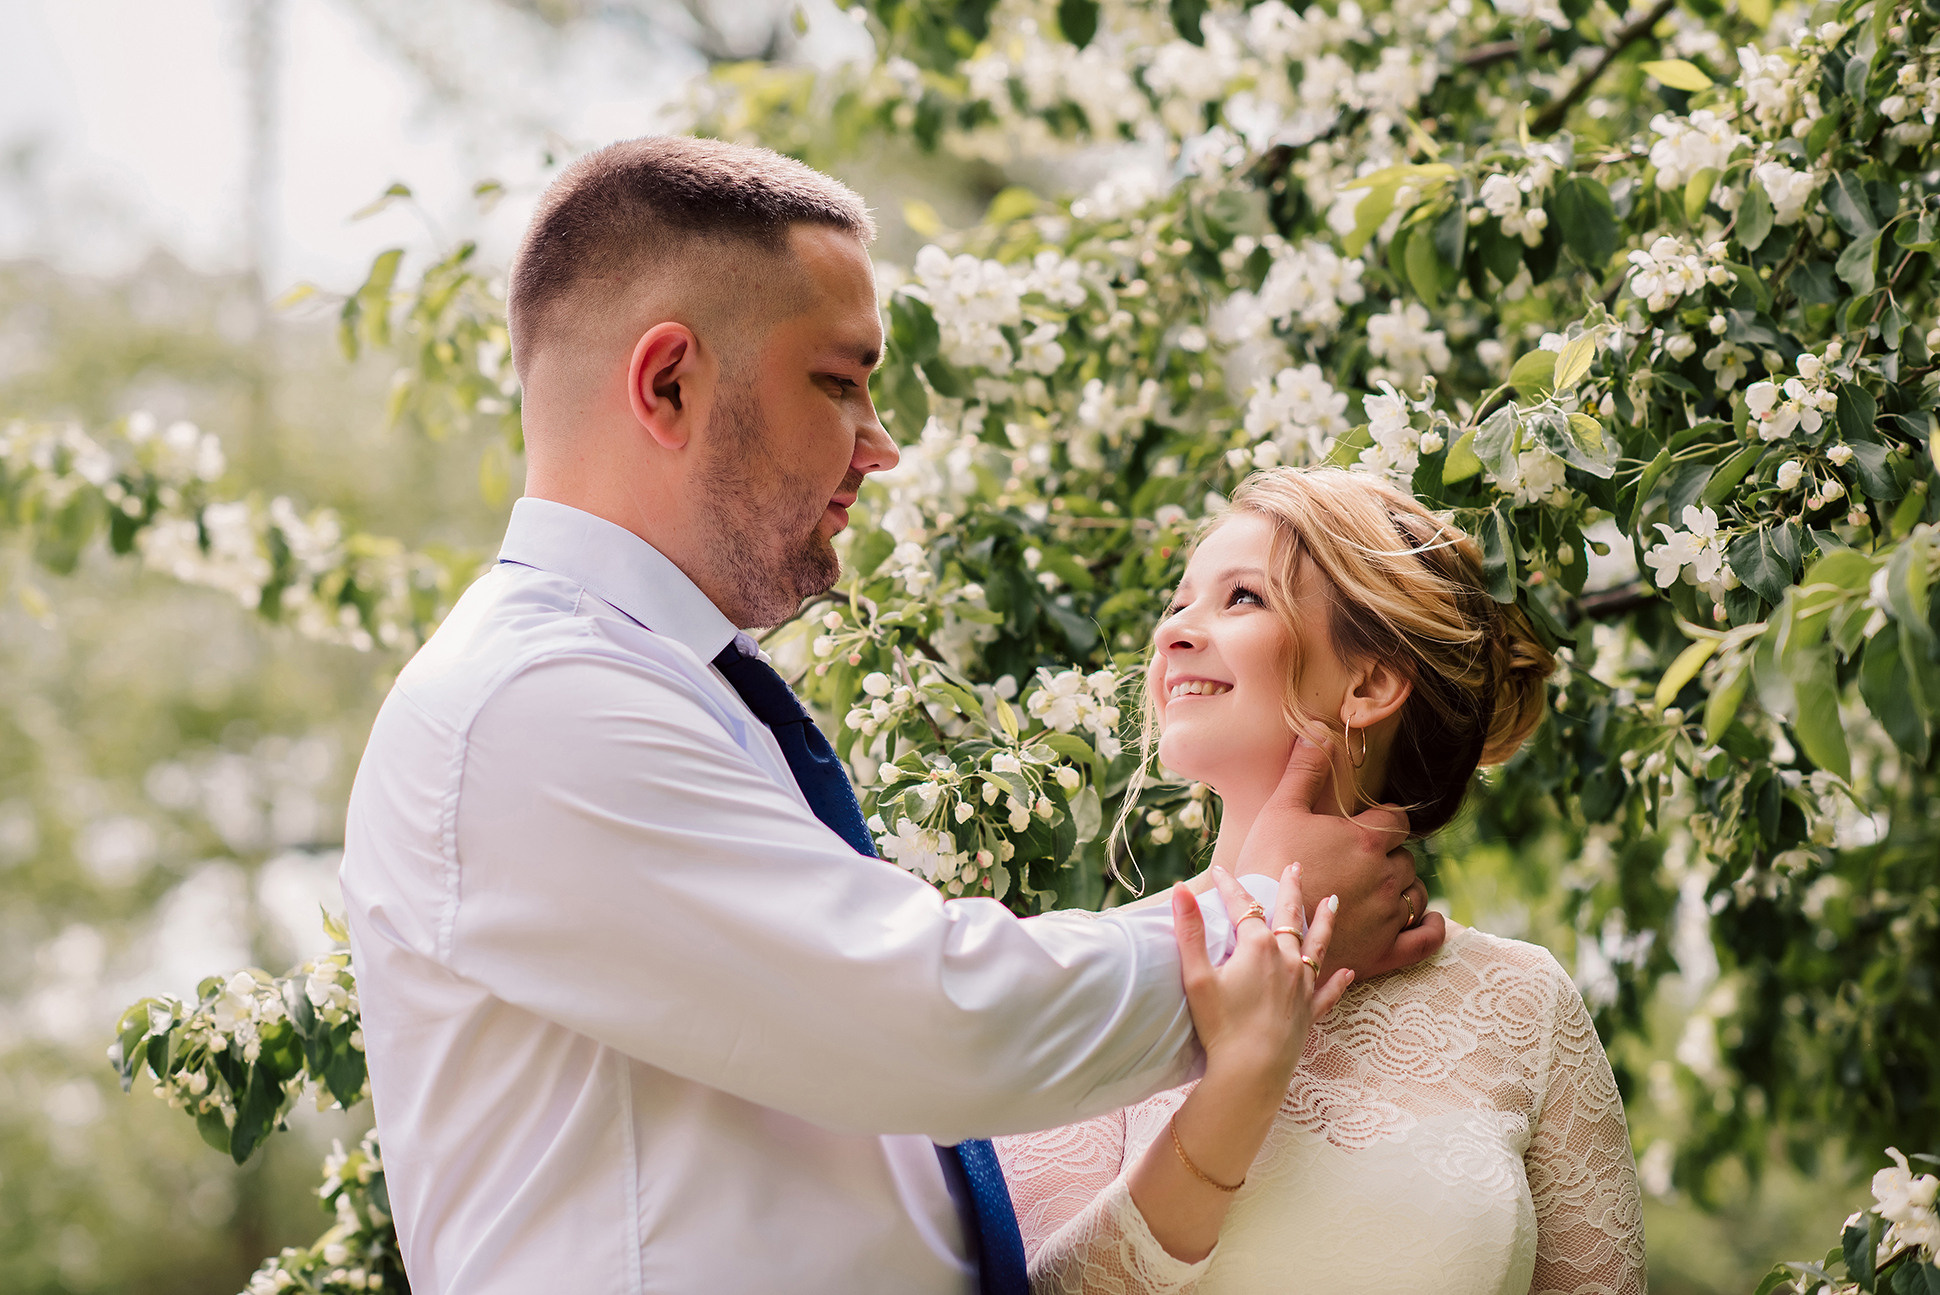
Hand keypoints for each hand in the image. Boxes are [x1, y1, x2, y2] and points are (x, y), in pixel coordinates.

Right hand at [1171, 866, 1353, 1094]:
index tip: (1219, 870)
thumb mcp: (1197, 976)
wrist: (1251, 1072)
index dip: (1229, 887)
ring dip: (1324, 920)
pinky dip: (1338, 980)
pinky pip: (1327, 990)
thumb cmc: (1221, 1025)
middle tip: (1294, 867)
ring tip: (1333, 901)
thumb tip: (1179, 890)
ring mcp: (1302, 986)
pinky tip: (1348, 972)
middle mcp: (1286, 960)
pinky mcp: (1309, 1012)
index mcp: (1258, 947)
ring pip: (1318, 944)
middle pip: (1289, 916)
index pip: (1243, 907)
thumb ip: (1190, 931)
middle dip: (1290, 889)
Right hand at [1230, 737, 1445, 979]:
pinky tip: (1429, 918)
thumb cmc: (1266, 863)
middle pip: (1405, 858)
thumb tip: (1318, 729)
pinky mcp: (1385, 952)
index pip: (1397, 820)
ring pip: (1414, 894)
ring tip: (1381, 888)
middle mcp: (1386, 877)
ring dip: (1403, 888)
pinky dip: (1432, 927)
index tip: (1369, 826)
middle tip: (1360, 861)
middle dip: (1388, 856)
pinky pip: (1425, 939)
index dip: (1385, 821)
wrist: (1257, 927)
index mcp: (1367, 840)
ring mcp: (1388, 917)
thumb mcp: (1280, 809)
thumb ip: (1305, 769)